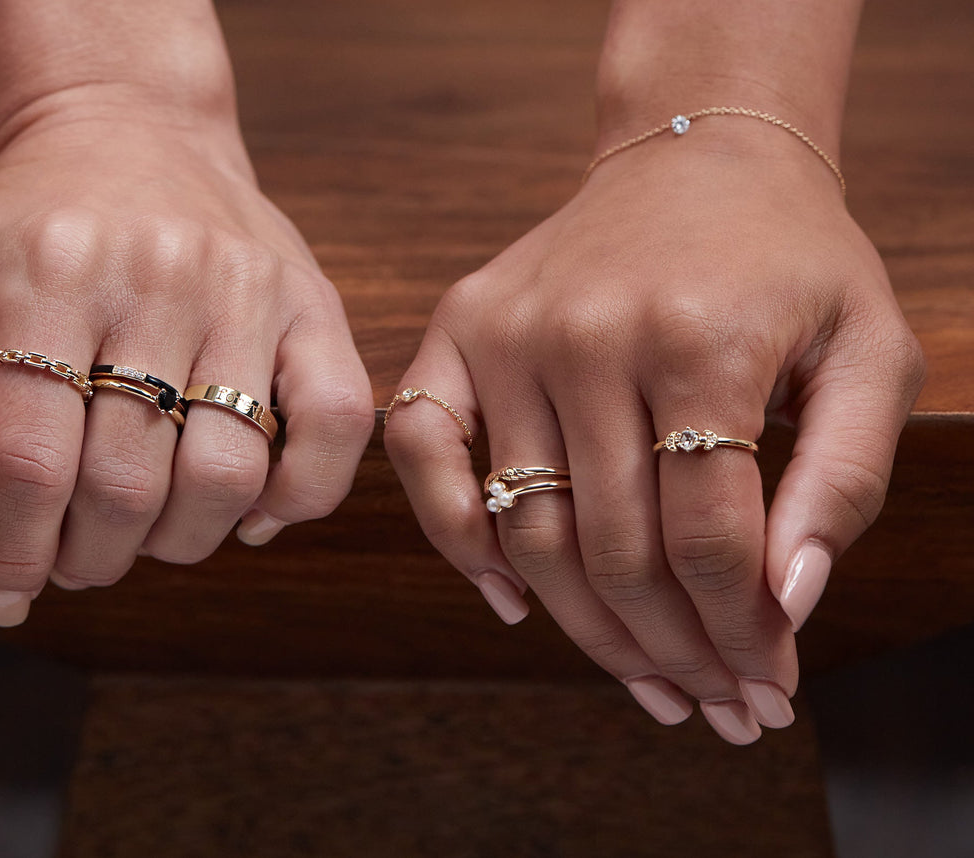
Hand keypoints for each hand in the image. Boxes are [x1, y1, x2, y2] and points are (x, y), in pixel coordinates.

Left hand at [0, 91, 372, 625]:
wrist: (134, 130)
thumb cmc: (24, 225)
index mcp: (51, 272)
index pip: (30, 459)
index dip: (14, 549)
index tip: (6, 590)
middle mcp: (159, 277)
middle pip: (127, 481)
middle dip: (91, 557)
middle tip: (76, 564)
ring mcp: (249, 290)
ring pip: (227, 473)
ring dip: (181, 541)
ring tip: (149, 536)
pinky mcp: (313, 302)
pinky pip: (336, 425)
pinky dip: (300, 496)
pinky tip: (252, 512)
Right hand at [384, 120, 923, 742]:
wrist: (696, 156)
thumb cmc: (791, 259)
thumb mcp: (870, 352)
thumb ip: (844, 479)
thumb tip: (785, 603)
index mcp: (699, 337)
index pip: (709, 540)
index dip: (741, 635)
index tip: (767, 686)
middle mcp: (587, 336)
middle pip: (616, 552)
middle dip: (675, 652)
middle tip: (713, 706)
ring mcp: (508, 333)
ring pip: (530, 529)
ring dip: (586, 630)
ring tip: (644, 681)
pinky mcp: (458, 330)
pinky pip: (423, 454)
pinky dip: (455, 537)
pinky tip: (509, 599)